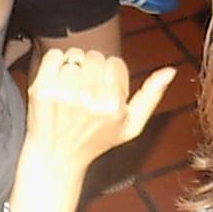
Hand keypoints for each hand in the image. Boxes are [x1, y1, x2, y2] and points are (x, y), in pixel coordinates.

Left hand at [21, 49, 173, 169]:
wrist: (56, 157)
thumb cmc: (95, 141)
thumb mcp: (131, 126)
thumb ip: (151, 97)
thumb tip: (171, 70)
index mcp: (113, 105)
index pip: (114, 63)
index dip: (109, 76)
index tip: (102, 91)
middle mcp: (89, 98)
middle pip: (94, 56)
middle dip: (91, 69)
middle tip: (84, 91)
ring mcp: (63, 93)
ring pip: (74, 54)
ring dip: (72, 67)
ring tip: (70, 90)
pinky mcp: (41, 89)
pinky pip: (53, 55)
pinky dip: (54, 63)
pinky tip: (57, 83)